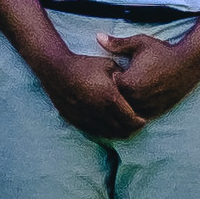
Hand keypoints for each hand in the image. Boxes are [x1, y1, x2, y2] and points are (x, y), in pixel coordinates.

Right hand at [35, 32, 150, 140]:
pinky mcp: (77, 120)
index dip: (139, 122)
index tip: (143, 119)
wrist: (56, 69)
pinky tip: (108, 126)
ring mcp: (87, 117)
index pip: (131, 119)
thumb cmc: (84, 65)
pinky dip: (104, 131)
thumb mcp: (108, 65)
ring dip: (118, 132)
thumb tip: (132, 85)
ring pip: (108, 133)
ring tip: (123, 127)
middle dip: (131, 129)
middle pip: (121, 129)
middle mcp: (99, 111)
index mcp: (110, 97)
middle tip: (135, 126)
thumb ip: (123, 77)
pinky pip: (95, 132)